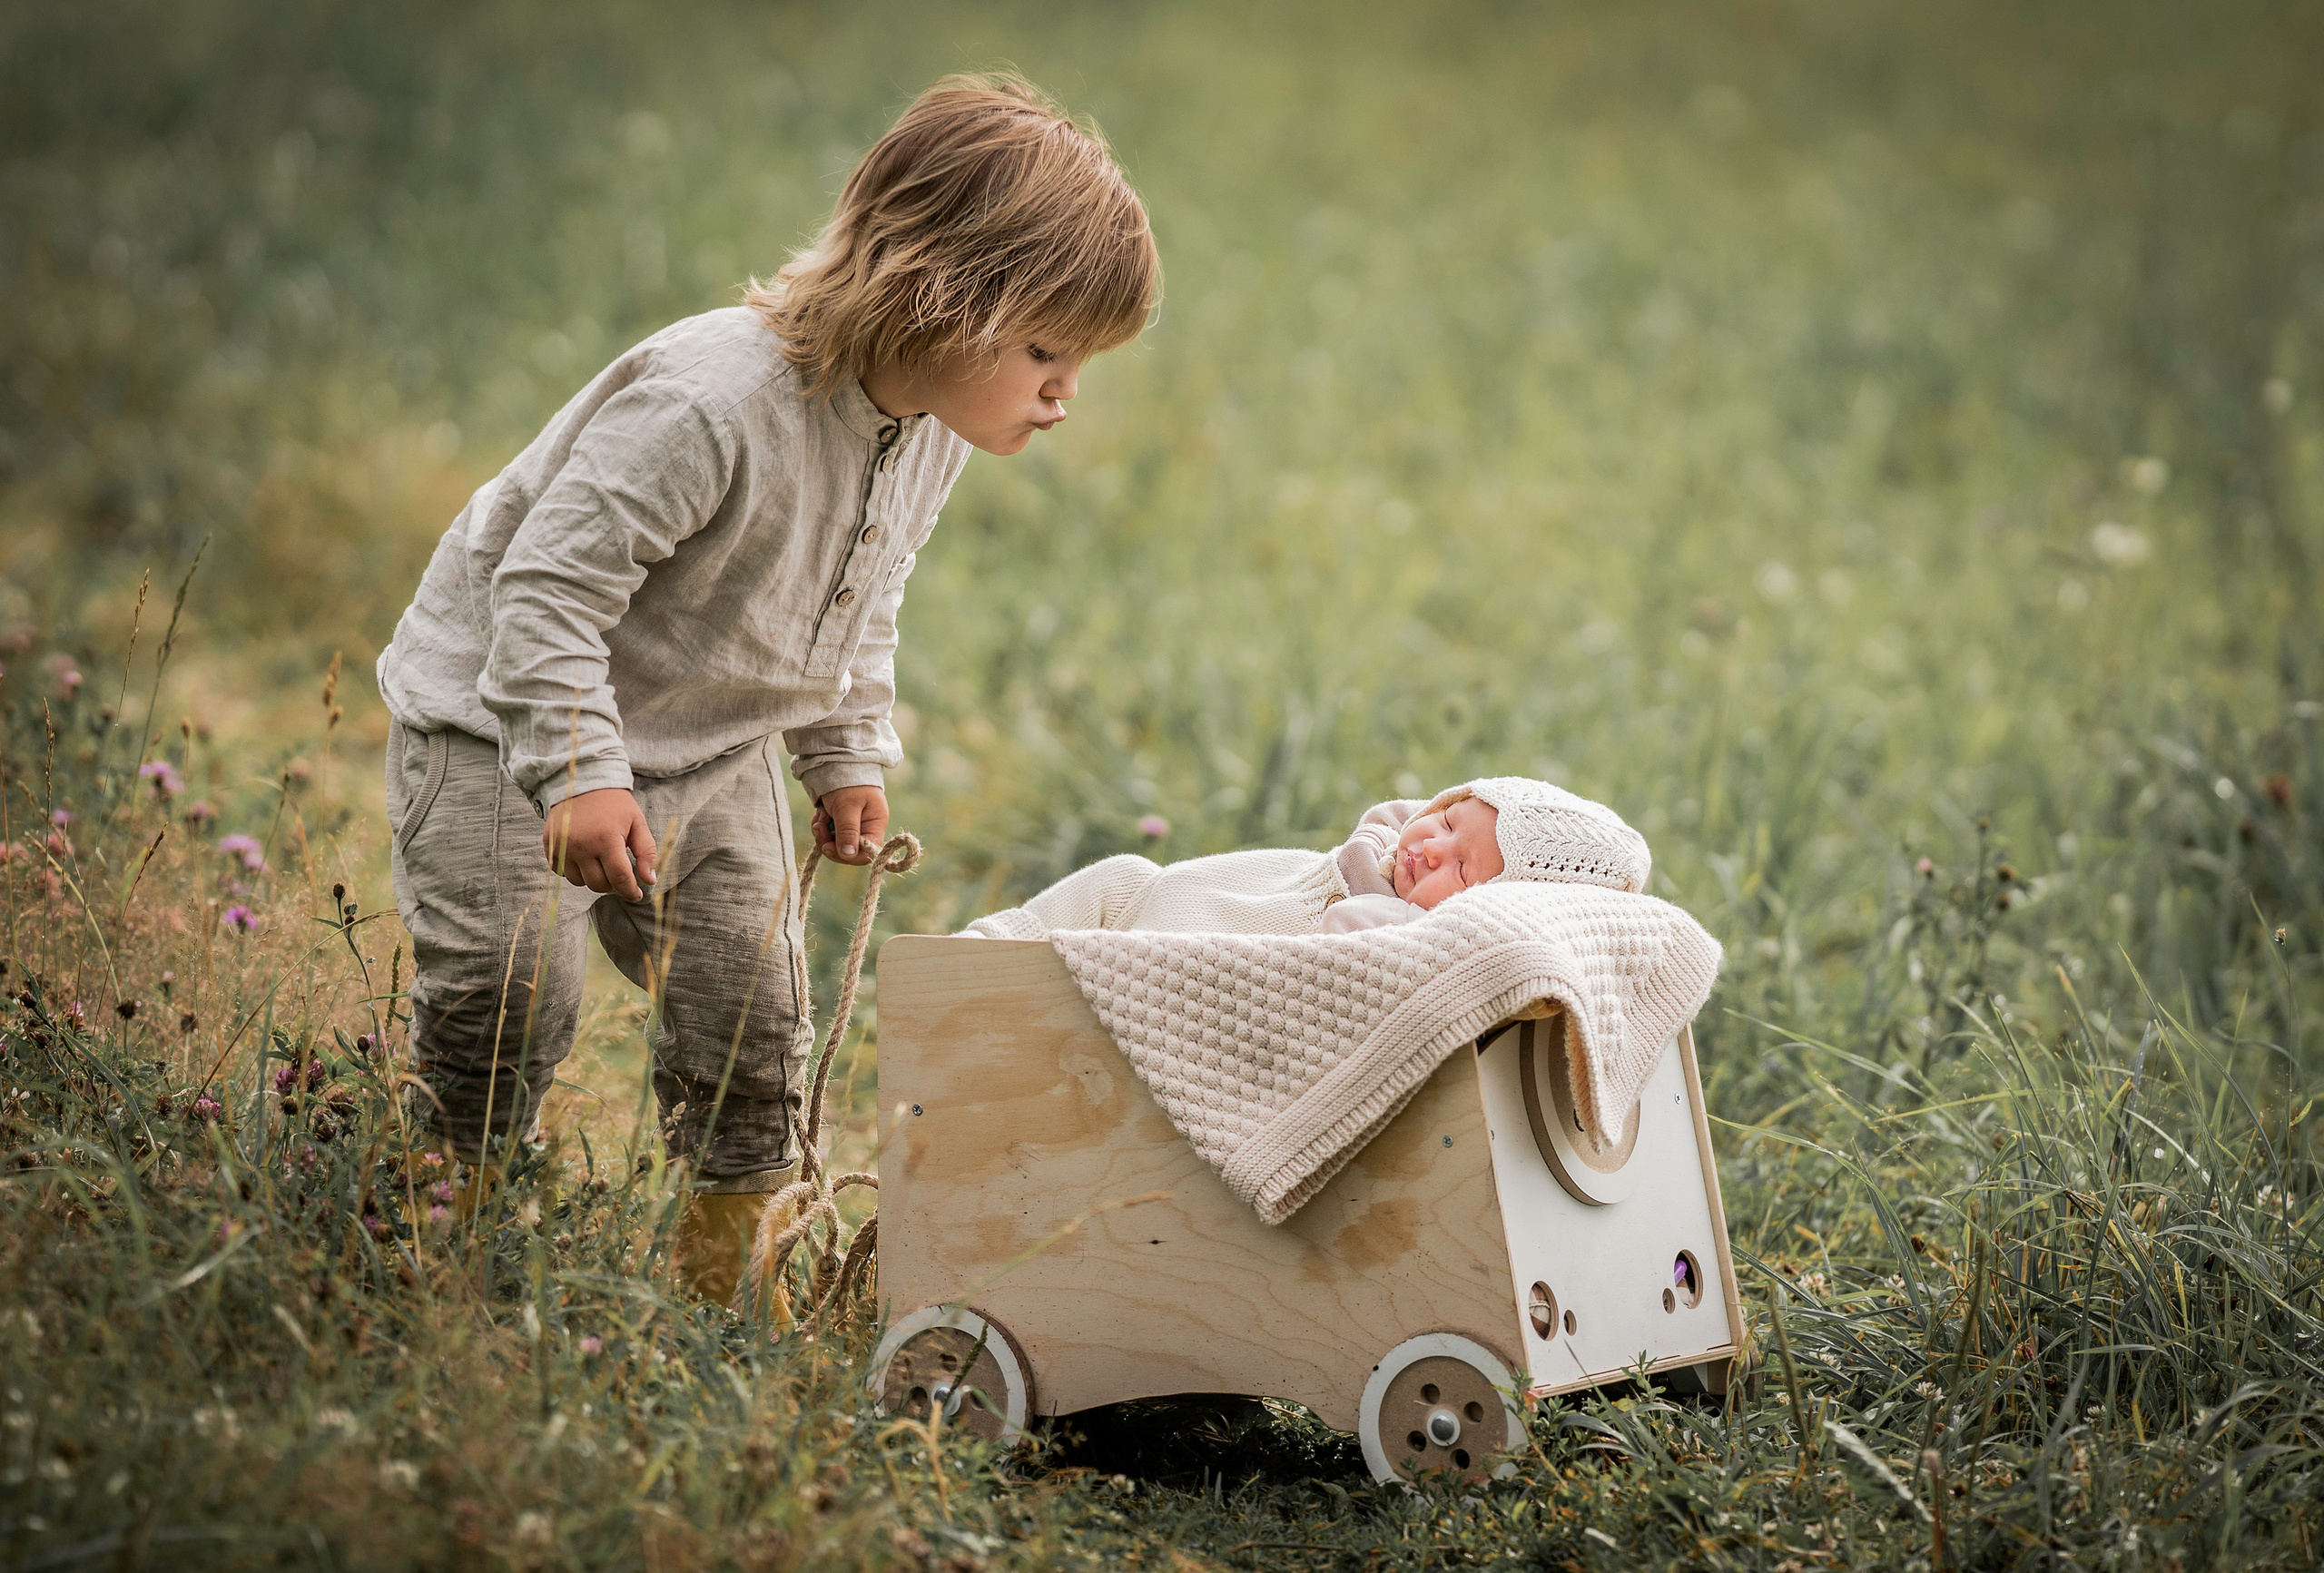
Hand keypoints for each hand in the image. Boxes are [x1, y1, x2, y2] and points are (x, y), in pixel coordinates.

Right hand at [542, 788, 657, 900]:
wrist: (582, 780)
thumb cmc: (614, 803)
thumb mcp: (637, 822)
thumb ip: (646, 852)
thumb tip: (650, 880)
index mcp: (606, 838)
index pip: (620, 878)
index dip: (630, 891)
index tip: (637, 895)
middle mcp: (581, 845)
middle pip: (598, 884)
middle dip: (613, 884)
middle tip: (619, 872)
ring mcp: (562, 846)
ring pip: (579, 882)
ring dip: (592, 877)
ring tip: (600, 860)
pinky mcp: (549, 845)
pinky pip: (561, 872)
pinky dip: (574, 870)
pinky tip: (583, 857)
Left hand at [812, 785, 887, 864]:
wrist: (837, 763)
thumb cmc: (848, 782)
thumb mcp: (847, 807)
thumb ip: (848, 831)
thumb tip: (848, 855)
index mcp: (875, 825)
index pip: (867, 853)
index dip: (849, 856)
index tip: (829, 848)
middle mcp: (865, 828)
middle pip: (848, 851)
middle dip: (830, 842)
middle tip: (818, 828)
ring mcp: (851, 826)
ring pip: (834, 843)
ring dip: (823, 832)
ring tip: (821, 814)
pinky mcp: (839, 823)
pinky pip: (827, 834)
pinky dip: (821, 825)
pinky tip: (820, 811)